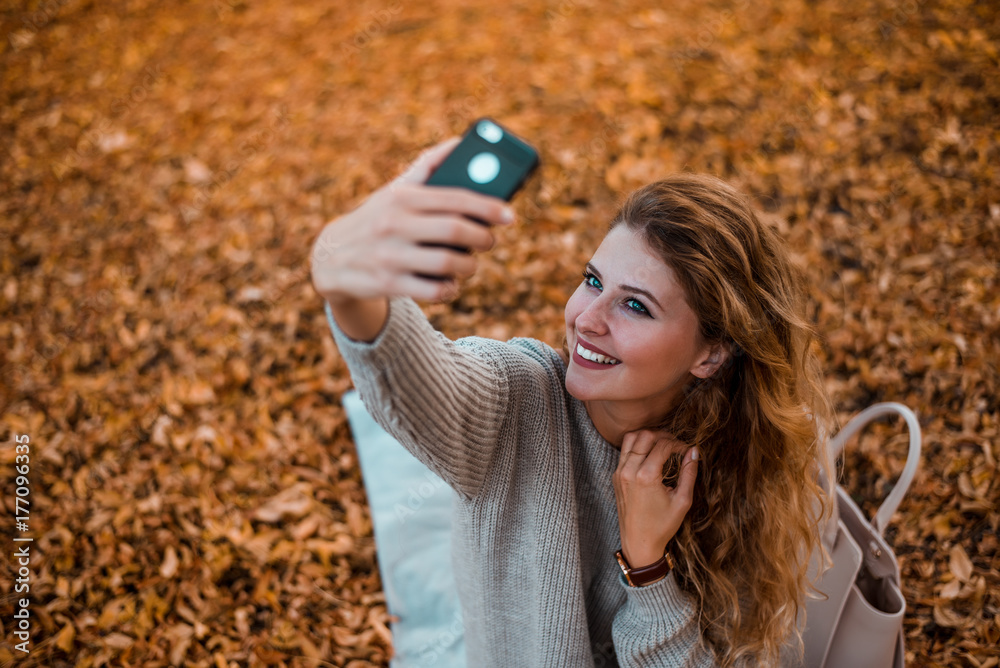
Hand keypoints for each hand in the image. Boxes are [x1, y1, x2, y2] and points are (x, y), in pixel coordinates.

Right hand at [310, 137, 515, 304]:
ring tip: (469, 262)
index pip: (455, 198)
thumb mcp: (395, 190)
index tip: (509, 214)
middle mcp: (395, 224)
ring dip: (469, 265)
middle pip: (456, 230)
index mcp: (402, 197)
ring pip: (448, 263)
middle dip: (483, 237)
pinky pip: (433, 290)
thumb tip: (459, 142)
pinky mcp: (388, 283)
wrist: (329, 258)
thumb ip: (427, 167)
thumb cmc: (376, 219)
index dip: (488, 207)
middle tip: (489, 240)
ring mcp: (390, 255)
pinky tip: (450, 282)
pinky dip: (449, 288)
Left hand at [612, 429, 698, 568]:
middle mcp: (629, 470)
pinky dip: (638, 446)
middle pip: (645, 435)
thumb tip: (694, 451)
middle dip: (663, 435)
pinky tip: (651, 454)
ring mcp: (619, 472)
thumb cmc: (663, 525)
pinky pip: (625, 450)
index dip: (679, 444)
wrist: (639, 542)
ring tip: (663, 445)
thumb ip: (689, 473)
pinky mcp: (616, 476)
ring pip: (631, 438)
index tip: (687, 450)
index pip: (663, 445)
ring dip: (648, 437)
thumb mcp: (682, 501)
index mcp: (646, 476)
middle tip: (676, 445)